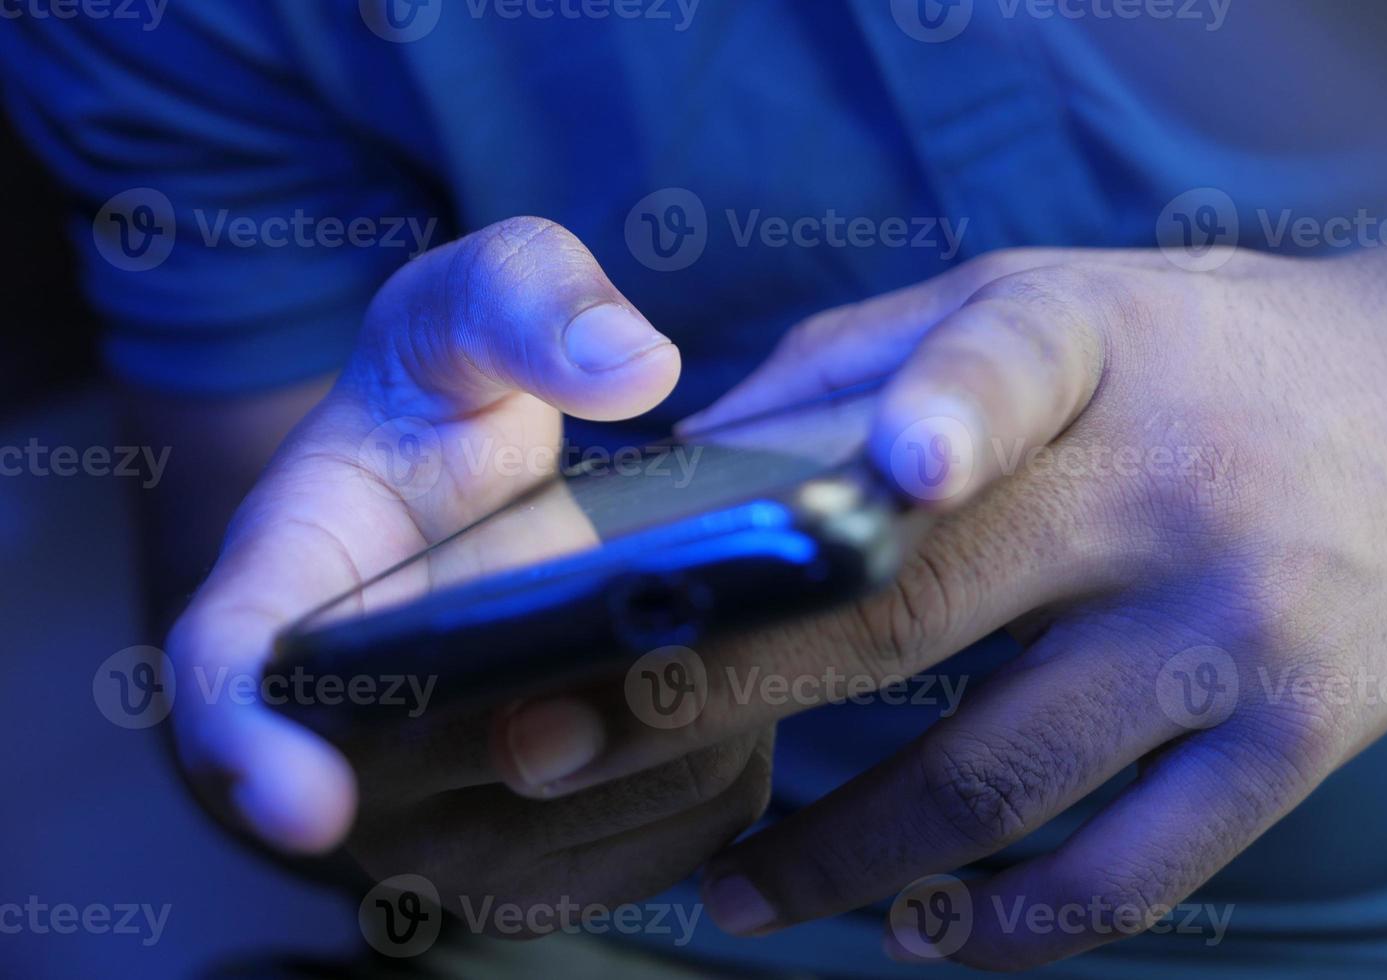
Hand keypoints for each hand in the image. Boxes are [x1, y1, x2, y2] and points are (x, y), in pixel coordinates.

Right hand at [167, 218, 770, 914]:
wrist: (481, 504)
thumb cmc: (445, 407)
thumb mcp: (470, 309)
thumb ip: (526, 299)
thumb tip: (633, 366)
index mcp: (288, 591)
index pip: (229, 681)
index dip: (248, 750)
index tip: (305, 798)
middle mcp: (343, 734)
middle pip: (449, 776)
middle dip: (566, 705)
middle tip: (663, 618)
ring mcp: (440, 813)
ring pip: (578, 820)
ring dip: (667, 728)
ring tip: (694, 623)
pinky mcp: (546, 855)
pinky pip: (658, 844)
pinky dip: (712, 767)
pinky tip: (717, 687)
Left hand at [487, 245, 1386, 967]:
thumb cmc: (1205, 356)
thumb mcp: (1061, 303)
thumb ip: (881, 350)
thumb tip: (706, 444)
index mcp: (1094, 356)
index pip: (1005, 365)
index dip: (931, 407)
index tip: (869, 469)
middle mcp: (1165, 497)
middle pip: (916, 610)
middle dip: (719, 691)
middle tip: (568, 746)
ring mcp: (1232, 634)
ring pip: (999, 778)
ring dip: (838, 858)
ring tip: (730, 893)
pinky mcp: (1292, 740)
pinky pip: (1133, 875)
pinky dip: (1009, 929)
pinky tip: (915, 936)